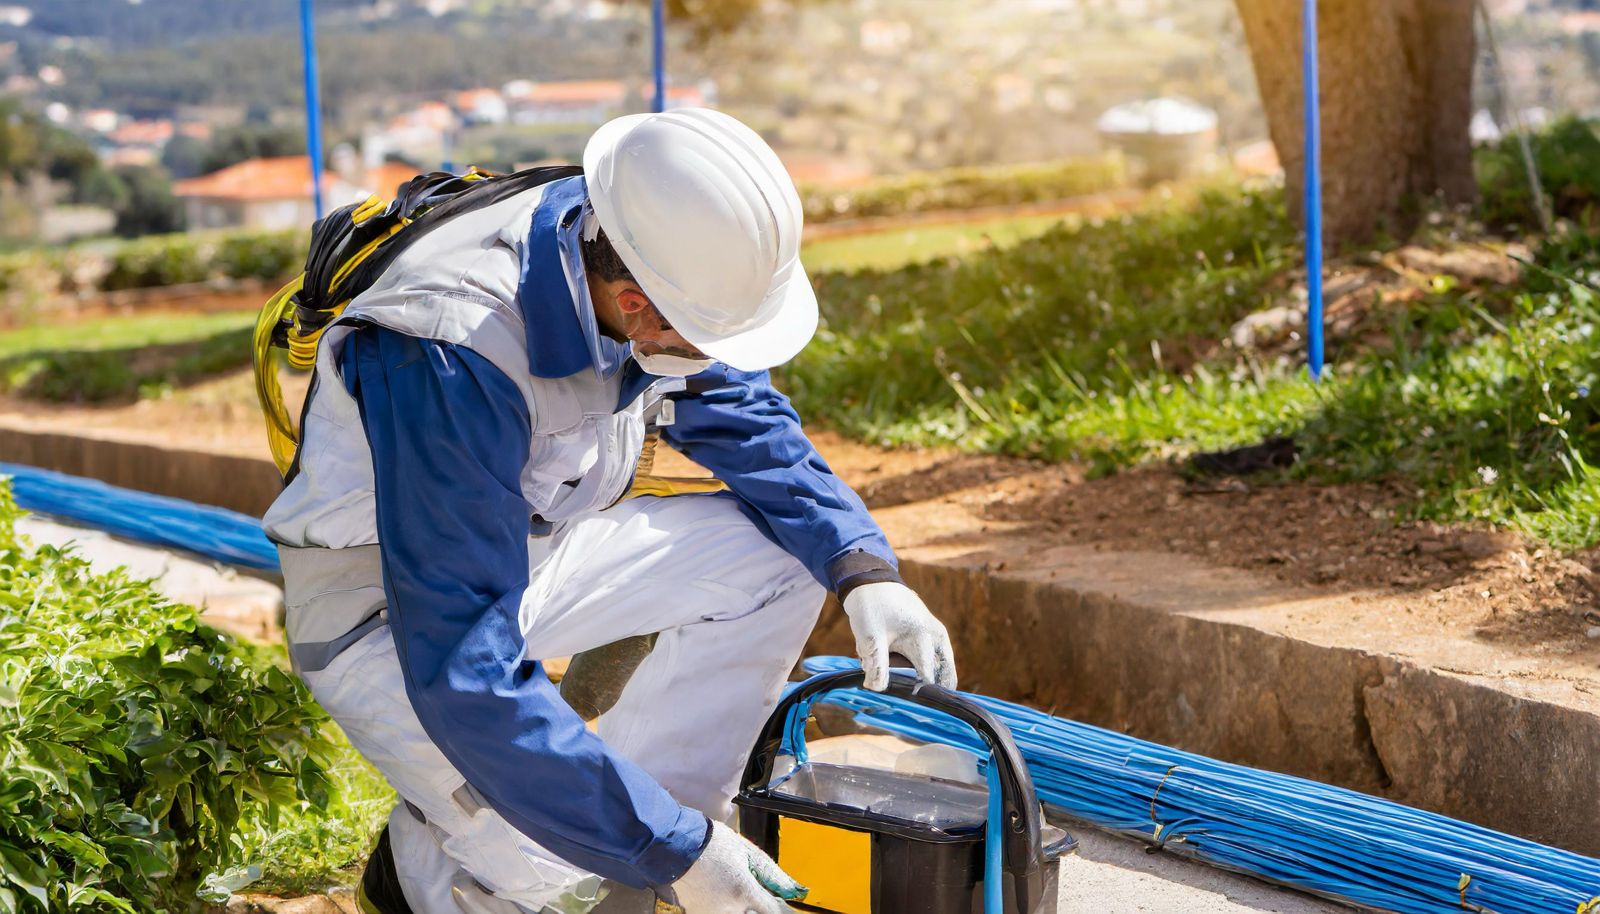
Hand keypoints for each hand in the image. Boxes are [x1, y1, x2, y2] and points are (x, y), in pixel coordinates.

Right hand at [669, 821, 804, 912]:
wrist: (676, 843)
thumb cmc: (711, 842)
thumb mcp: (748, 852)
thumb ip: (772, 874)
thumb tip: (793, 889)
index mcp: (743, 891)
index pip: (773, 912)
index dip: (782, 910)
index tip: (783, 906)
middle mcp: (728, 908)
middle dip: (759, 907)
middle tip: (752, 892)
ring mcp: (711, 913)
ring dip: (742, 908)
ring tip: (734, 890)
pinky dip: (725, 908)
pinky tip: (721, 893)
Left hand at [841, 582, 957, 691]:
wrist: (873, 583)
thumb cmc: (871, 608)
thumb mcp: (870, 637)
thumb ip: (876, 665)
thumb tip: (878, 689)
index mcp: (924, 637)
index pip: (928, 678)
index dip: (918, 696)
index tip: (907, 708)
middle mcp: (938, 637)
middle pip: (944, 678)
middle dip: (926, 692)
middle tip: (908, 702)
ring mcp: (939, 636)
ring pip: (939, 671)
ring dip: (920, 679)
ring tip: (896, 673)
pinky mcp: (934, 637)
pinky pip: (933, 662)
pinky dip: (918, 669)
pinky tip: (896, 664)